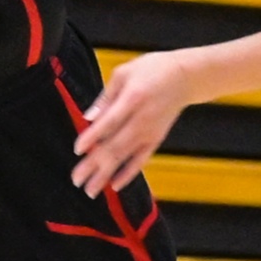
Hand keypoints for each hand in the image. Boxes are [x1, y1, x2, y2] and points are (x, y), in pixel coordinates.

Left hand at [71, 51, 195, 198]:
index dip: (93, 137)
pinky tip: (115, 186)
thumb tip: (87, 117)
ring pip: (125, 157)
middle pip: (115, 146)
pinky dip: (128, 174)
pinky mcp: (156, 139)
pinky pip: (141, 160)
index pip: (109, 122)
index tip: (77, 150)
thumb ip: (105, 97)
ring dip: (106, 175)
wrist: (185, 77)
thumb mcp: (124, 73)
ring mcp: (150, 132)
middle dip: (94, 165)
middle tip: (76, 180)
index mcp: (133, 99)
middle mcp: (142, 119)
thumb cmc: (151, 70)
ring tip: (90, 190)